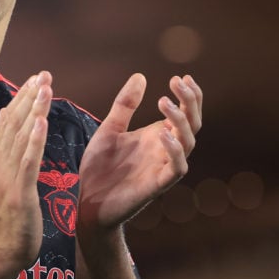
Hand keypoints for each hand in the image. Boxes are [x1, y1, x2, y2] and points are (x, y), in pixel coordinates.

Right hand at [0, 71, 52, 272]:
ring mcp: (7, 175)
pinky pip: (28, 160)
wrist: (4, 247)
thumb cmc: (9, 216)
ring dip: (33, 110)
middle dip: (29, 96)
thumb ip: (6, 150)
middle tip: (43, 74)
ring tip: (44, 88)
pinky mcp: (20, 190)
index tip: (34, 79)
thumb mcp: (4, 177)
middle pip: (13, 122)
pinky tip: (41, 122)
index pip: (7, 120)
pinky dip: (34, 140)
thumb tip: (5, 120)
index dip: (21, 98)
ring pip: (21, 135)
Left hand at [78, 73, 202, 228]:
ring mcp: (163, 167)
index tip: (182, 76)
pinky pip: (176, 167)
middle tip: (178, 82)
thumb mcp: (109, 129)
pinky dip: (174, 150)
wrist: (86, 202)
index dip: (189, 96)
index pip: (184, 113)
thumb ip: (125, 106)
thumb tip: (141, 76)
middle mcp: (164, 150)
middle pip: (192, 124)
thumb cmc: (100, 168)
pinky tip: (162, 133)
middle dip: (190, 102)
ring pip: (188, 143)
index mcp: (156, 136)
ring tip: (165, 101)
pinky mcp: (157, 185)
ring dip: (180, 121)